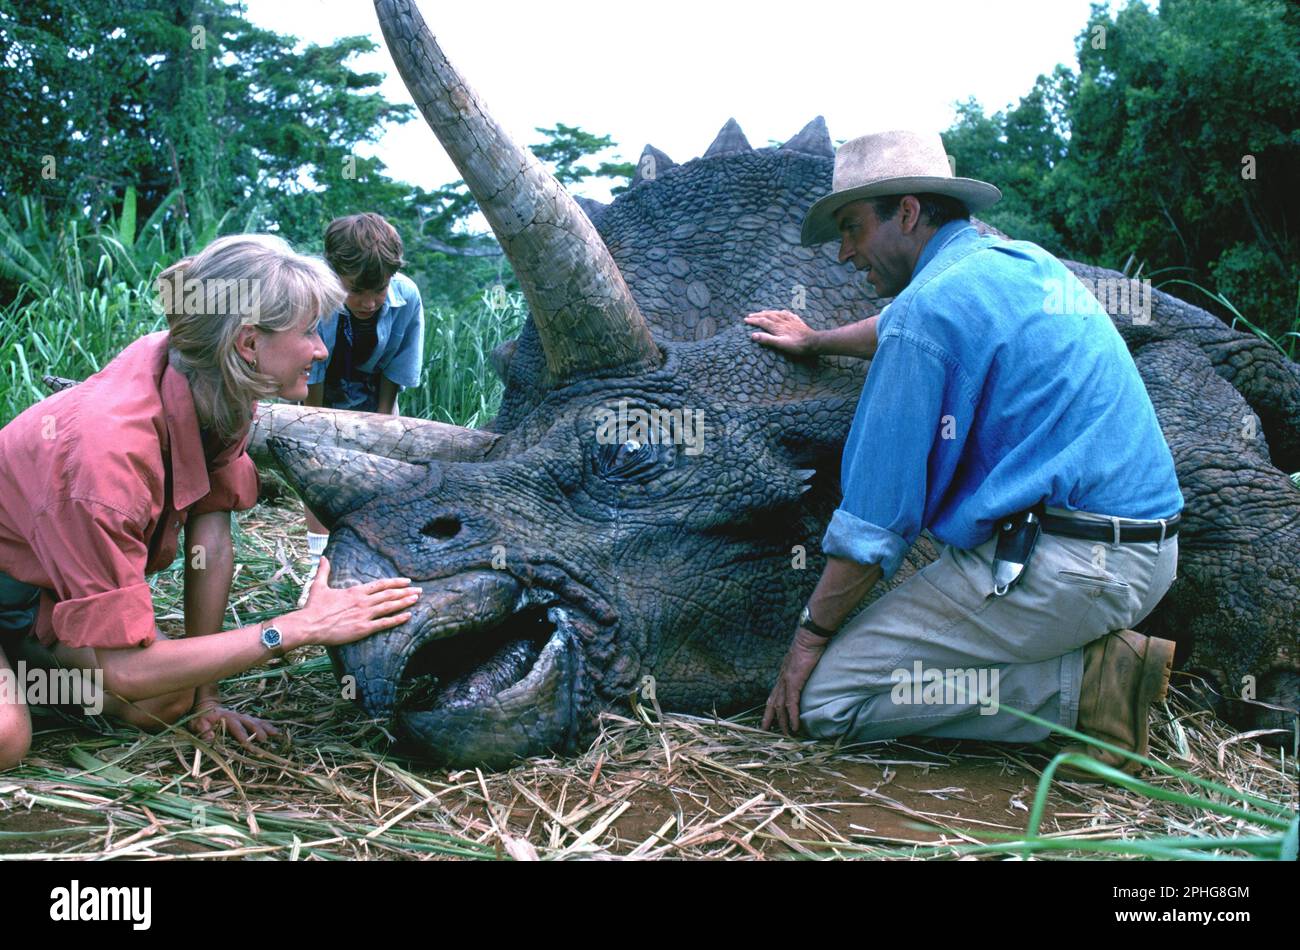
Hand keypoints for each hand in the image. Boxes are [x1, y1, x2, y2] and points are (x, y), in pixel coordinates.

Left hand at [190, 697, 280, 748]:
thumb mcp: (197, 724)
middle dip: (257, 731)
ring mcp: (243, 717)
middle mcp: (237, 716)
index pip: (235, 727)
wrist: (207, 708)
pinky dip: (268, 726)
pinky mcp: (246, 719)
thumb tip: (210, 737)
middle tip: (263, 740)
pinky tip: (276, 732)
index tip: (247, 744)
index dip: (241, 735)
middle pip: (249, 722)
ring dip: (265, 728)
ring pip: (256, 721)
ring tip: (275, 734)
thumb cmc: (201, 719)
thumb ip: (202, 730)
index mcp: (225, 717)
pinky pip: (259, 722)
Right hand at [280, 556, 421, 648]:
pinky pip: (384, 623)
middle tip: (420, 590)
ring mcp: (364, 615)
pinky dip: (397, 619)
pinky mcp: (363, 628)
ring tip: (417, 599)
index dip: (395, 582)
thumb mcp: (319, 586)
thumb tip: (323, 557)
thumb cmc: (314, 607)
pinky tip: (408, 616)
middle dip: (406, 592)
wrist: (309, 624)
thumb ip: (324, 571)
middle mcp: (363, 601)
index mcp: (355, 591)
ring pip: (389, 606)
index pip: (380, 584)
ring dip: (405, 602)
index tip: (407, 581)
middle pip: (389, 594)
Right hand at [744, 310, 817, 356]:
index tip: (745, 320)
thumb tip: (753, 335)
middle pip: (768, 316)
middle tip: (750, 315)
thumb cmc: (797, 345)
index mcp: (777, 327)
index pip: (762, 322)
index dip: (753, 321)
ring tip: (763, 311)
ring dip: (769, 312)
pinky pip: (788, 314)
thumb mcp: (781, 344)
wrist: (813, 342)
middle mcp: (783, 321)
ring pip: (777, 313)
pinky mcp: (797, 322)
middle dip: (758, 315)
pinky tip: (782, 311)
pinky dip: (782, 312)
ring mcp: (791, 320)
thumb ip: (767, 339)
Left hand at [762, 627, 830, 735]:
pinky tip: (794, 727)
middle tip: (766, 732)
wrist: (809, 637)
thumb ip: (800, 670)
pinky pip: (791, 703)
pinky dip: (792, 716)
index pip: (773, 695)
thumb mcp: (801, 661)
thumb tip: (805, 674)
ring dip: (783, 722)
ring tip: (786, 735)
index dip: (769, 709)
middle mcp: (781, 679)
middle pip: (772, 703)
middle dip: (769, 719)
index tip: (767, 720)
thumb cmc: (808, 646)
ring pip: (780, 706)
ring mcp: (786, 681)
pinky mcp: (794, 682)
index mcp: (783, 675)